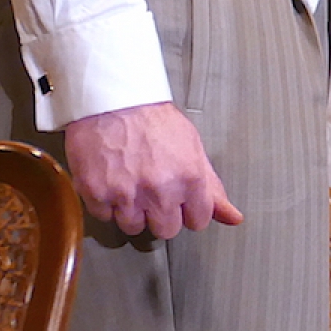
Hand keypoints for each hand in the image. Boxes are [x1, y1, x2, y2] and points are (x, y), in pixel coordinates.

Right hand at [62, 101, 243, 238]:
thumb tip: (234, 218)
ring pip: (133, 228)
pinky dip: (106, 202)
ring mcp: (127, 196)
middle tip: (152, 188)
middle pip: (166, 230)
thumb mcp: (193, 146)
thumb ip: (212, 186)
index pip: (198, 222)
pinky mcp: (97, 196)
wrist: (114, 100)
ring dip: (132, 210)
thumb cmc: (154, 120)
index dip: (188, 210)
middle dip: (160, 214)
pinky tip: (111, 178)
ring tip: (130, 181)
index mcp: (189, 178)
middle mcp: (160, 191)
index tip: (179, 199)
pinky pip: (105, 216)